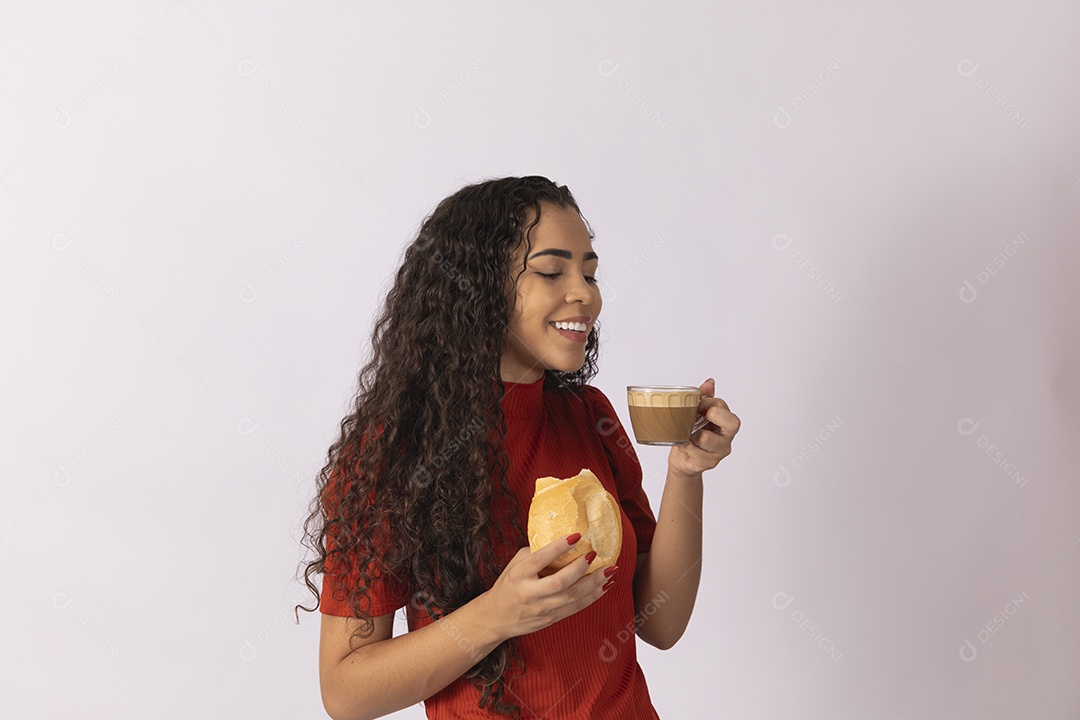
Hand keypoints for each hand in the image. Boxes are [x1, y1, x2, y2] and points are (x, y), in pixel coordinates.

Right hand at [477, 534, 616, 642]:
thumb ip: (535, 553)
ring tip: (610, 570)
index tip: (576, 535)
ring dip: (594, 584)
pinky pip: (576, 608)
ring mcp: (542, 609)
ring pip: (572, 598)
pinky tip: (605, 586)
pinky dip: (593, 597)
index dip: (558, 547)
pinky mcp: (551, 619)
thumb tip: (563, 539)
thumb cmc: (509, 584)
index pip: (540, 559)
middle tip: (596, 555)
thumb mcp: (515, 565)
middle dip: (581, 568)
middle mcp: (530, 593)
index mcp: (519, 575)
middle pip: (560, 583)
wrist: (497, 618)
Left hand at [668, 378, 739, 480]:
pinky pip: (695, 451)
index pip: (723, 407)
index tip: (695, 405)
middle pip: (733, 423)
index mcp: (725, 422)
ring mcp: (720, 451)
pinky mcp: (709, 462)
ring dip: (690, 434)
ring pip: (706, 437)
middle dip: (712, 415)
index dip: (708, 402)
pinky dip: (685, 446)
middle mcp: (726, 437)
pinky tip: (684, 446)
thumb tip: (710, 382)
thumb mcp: (695, 414)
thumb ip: (703, 398)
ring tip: (686, 435)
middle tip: (696, 418)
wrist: (683, 460)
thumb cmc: (690, 435)